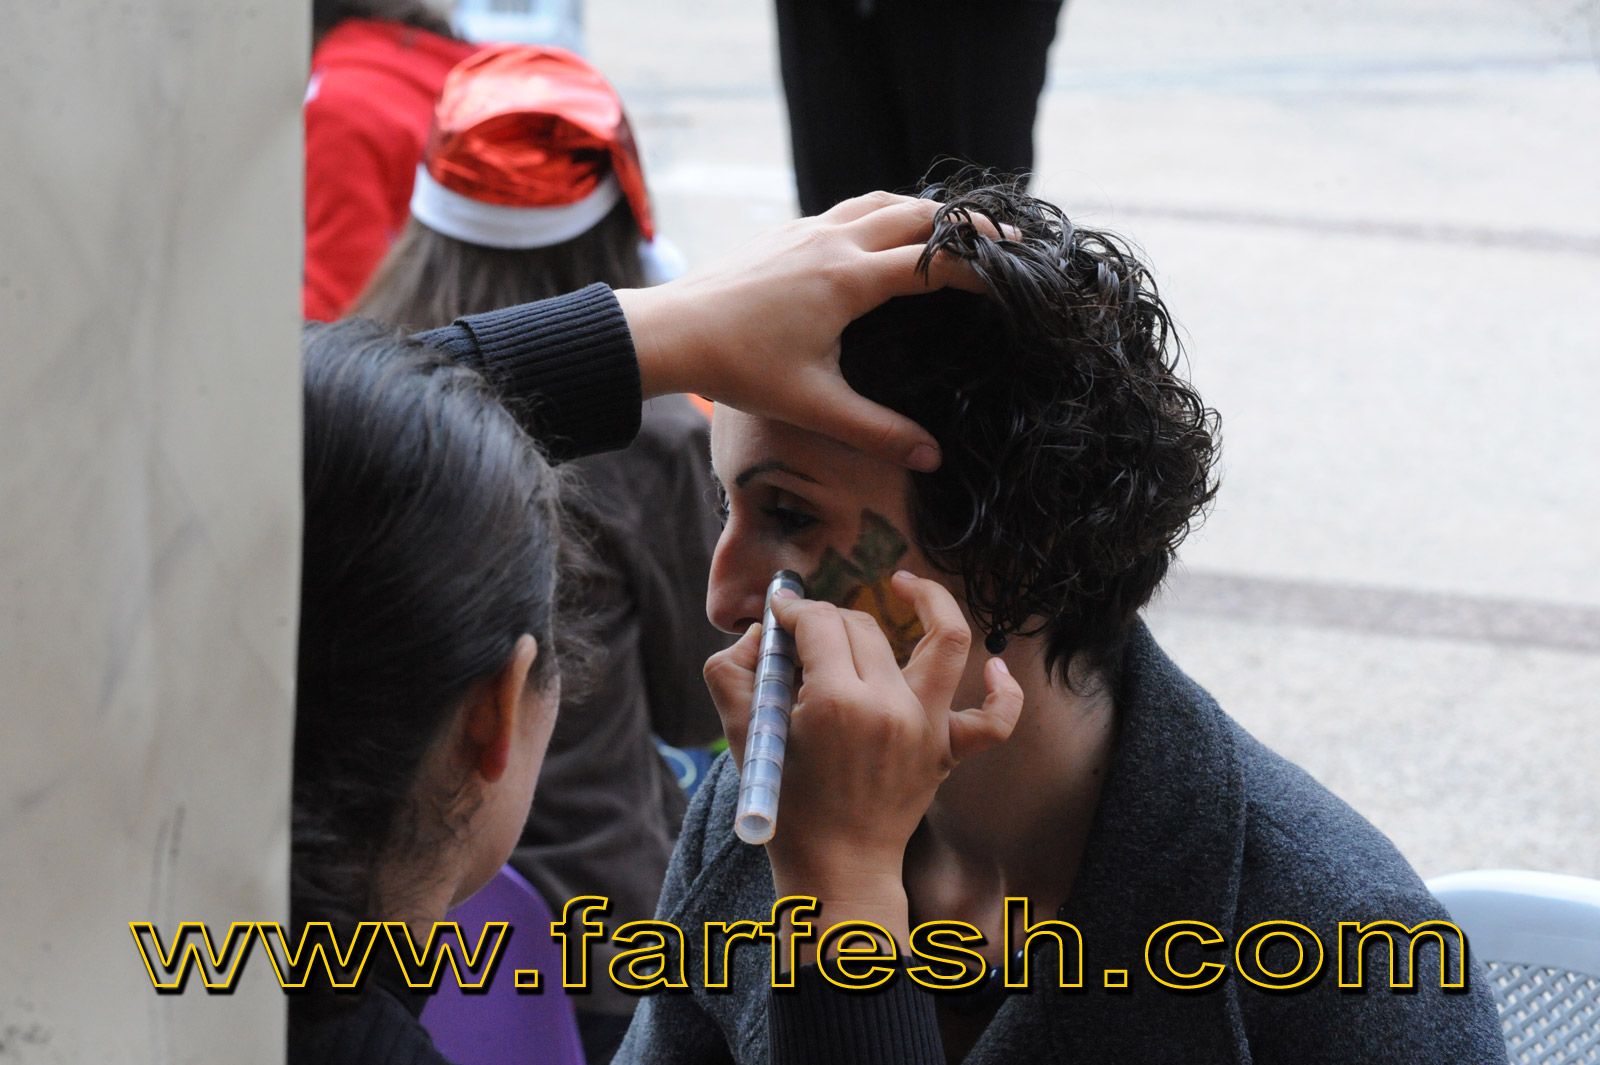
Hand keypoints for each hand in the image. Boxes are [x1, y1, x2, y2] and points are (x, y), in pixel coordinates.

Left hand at [615, 192, 989, 472]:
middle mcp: (832, 242)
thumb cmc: (739, 369)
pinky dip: (882, 213)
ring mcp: (806, 231)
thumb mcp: (814, 406)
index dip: (981, 268)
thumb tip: (932, 459)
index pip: (933, 262)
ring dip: (924, 212)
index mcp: (848, 279)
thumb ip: (878, 432)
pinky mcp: (785, 233)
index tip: (1016, 276)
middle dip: (967, 225)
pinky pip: (848, 209)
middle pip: (917, 215)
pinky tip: (884, 235)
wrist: (669, 332)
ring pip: (880, 202)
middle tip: (1007, 239)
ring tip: (956, 229)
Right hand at [703, 572, 1022, 940]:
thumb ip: (732, 671)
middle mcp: (890, 707)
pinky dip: (1003, 688)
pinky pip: (995, 719)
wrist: (835, 868)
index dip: (794, 610)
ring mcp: (927, 728)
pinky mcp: (947, 752)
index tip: (780, 615)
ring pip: (945, 641)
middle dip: (829, 619)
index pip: (820, 623)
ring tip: (905, 585)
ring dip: (931, 603)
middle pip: (864, 627)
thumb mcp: (744, 735)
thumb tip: (762, 634)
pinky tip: (992, 665)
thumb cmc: (786, 805)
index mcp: (836, 702)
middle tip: (806, 637)